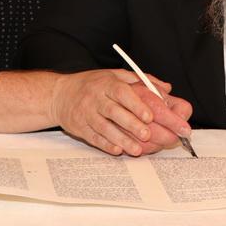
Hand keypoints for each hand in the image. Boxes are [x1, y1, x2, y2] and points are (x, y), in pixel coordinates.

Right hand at [49, 69, 191, 155]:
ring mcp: (86, 113)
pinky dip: (106, 145)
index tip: (149, 116)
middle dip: (131, 124)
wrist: (60, 94)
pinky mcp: (79, 126)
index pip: (122, 92)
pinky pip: (93, 137)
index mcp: (107, 83)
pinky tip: (118, 150)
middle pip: (114, 112)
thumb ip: (141, 80)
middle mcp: (95, 97)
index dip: (136, 104)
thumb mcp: (115, 75)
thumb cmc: (92, 84)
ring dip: (121, 139)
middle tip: (147, 135)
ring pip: (104, 127)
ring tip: (137, 149)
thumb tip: (166, 88)